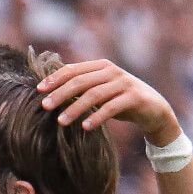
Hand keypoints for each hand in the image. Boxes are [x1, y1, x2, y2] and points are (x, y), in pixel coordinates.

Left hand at [37, 59, 180, 144]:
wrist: (153, 110)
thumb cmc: (119, 101)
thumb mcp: (99, 92)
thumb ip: (81, 88)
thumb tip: (49, 93)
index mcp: (100, 66)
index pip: (73, 70)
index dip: (55, 79)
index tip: (38, 91)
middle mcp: (112, 72)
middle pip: (80, 81)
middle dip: (60, 94)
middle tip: (45, 107)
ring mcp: (124, 83)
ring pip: (94, 94)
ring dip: (75, 108)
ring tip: (61, 122)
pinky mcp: (135, 97)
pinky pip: (112, 107)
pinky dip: (97, 117)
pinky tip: (86, 127)